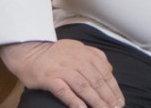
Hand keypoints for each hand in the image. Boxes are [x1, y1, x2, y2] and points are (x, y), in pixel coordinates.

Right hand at [0, 40, 123, 107]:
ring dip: (95, 100)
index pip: (105, 73)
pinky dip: (74, 101)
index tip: (120, 101)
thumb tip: (109, 70)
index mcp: (86, 54)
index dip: (114, 89)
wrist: (29, 51)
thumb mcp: (79, 49)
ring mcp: (63, 69)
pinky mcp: (50, 78)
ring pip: (84, 86)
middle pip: (96, 81)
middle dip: (108, 97)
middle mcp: (77, 61)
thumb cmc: (56, 53)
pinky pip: (64, 91)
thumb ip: (95, 57)